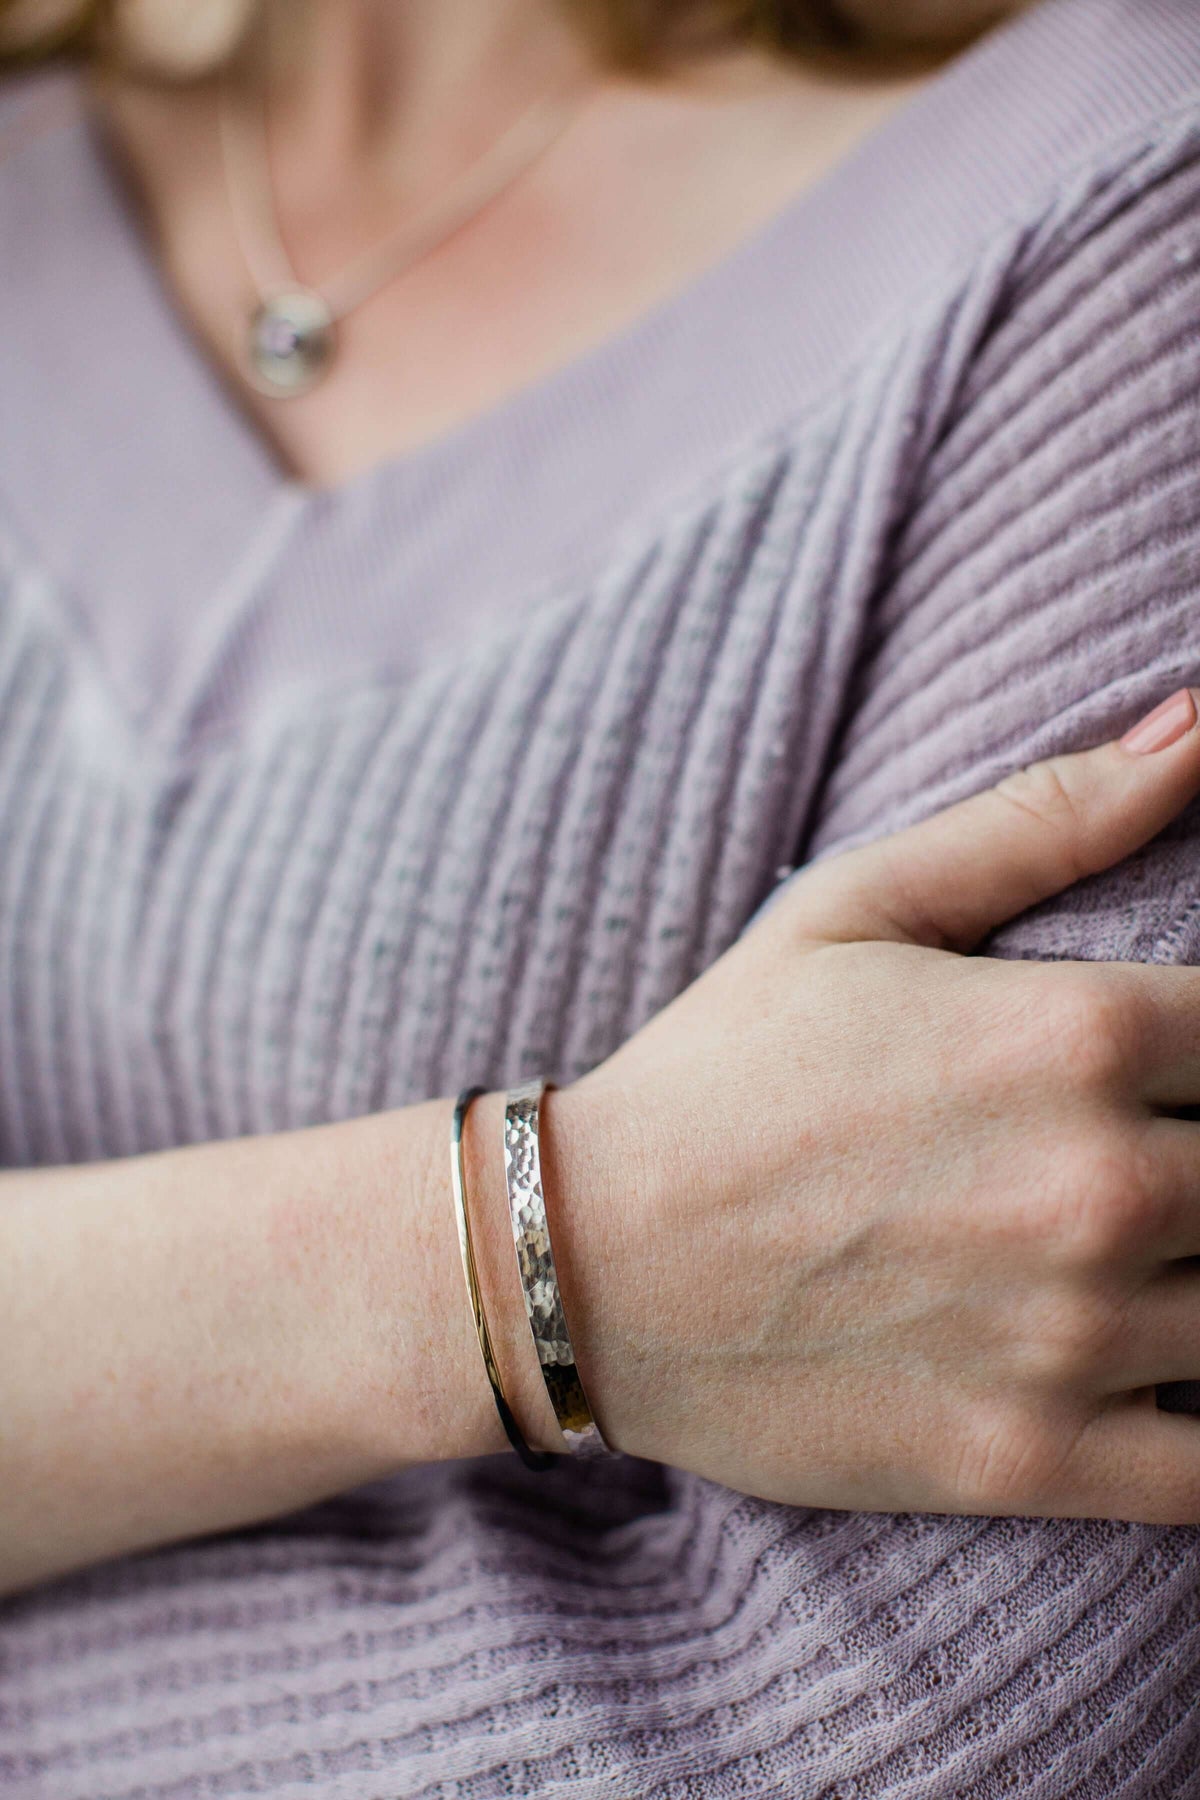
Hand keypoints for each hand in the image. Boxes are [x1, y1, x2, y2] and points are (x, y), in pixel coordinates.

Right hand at [554, 687, 1199, 1522]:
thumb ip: (1047, 819)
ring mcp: (1072, 1338)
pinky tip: (1156, 1371)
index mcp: (1077, 1034)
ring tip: (1138, 1250)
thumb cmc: (723, 1071)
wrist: (582, 1261)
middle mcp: (1100, 1186)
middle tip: (1144, 1160)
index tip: (1170, 1076)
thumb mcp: (857, 908)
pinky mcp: (1033, 1462)